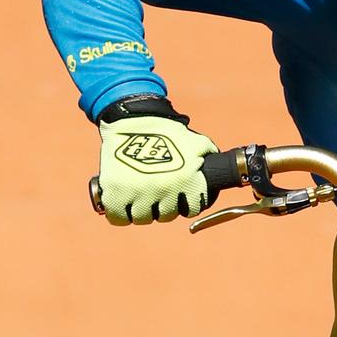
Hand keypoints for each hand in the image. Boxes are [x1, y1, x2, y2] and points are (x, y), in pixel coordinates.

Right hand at [94, 107, 218, 222]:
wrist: (132, 118)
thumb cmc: (165, 130)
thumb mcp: (194, 142)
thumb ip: (208, 155)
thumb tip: (222, 166)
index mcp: (187, 181)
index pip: (190, 208)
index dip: (184, 204)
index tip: (177, 198)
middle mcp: (165, 190)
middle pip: (165, 215)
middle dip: (161, 207)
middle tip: (155, 194)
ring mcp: (139, 192)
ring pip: (142, 218)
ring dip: (140, 210)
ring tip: (138, 196)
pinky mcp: (115, 192)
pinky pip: (118, 217)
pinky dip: (119, 213)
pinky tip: (121, 203)